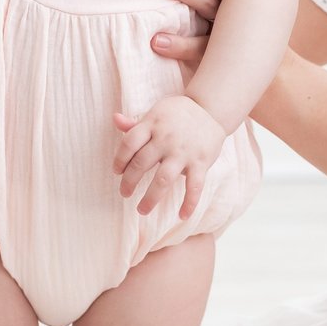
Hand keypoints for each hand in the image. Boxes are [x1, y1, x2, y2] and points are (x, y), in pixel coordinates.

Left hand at [112, 94, 226, 219]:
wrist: (211, 109)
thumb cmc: (178, 114)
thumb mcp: (156, 113)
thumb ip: (135, 123)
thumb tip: (115, 119)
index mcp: (152, 124)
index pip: (129, 143)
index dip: (119, 159)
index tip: (117, 172)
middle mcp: (166, 138)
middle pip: (141, 163)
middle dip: (129, 182)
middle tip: (124, 194)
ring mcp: (183, 151)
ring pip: (163, 179)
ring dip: (151, 198)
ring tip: (142, 210)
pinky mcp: (201, 162)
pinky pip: (194, 186)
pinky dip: (189, 203)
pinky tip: (182, 216)